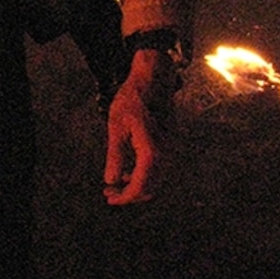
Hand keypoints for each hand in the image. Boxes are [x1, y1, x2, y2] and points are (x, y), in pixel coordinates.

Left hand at [103, 49, 174, 203]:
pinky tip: (127, 170)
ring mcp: (171, 147)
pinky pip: (159, 167)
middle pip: (152, 186)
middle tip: (108, 193)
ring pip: (157, 178)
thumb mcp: (116, 128)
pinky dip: (144, 174)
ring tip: (114, 184)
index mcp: (153, 150)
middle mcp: (167, 152)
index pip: (141, 185)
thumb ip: (115, 156)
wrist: (154, 79)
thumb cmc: (132, 100)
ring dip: (137, 184)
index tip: (110, 199)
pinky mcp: (170, 143)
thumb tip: (111, 181)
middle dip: (130, 194)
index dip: (125, 197)